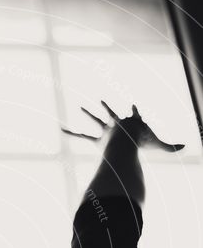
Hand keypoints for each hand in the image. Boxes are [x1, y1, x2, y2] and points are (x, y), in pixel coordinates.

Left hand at [62, 101, 184, 151]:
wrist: (127, 140)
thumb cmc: (142, 142)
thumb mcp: (160, 145)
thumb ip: (172, 147)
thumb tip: (188, 148)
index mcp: (131, 123)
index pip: (135, 114)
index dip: (135, 111)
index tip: (133, 104)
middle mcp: (117, 124)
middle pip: (110, 113)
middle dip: (105, 106)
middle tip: (99, 99)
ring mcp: (106, 130)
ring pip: (95, 121)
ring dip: (88, 114)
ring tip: (80, 106)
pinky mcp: (97, 139)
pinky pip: (82, 136)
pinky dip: (71, 134)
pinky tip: (60, 130)